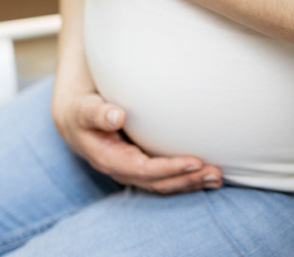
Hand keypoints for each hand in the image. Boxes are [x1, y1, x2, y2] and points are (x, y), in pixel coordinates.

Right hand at [52, 89, 222, 193]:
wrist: (76, 119)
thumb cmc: (83, 110)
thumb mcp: (85, 109)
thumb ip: (98, 113)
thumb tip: (116, 116)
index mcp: (109, 159)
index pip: (144, 169)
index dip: (170, 168)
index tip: (195, 161)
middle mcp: (123, 170)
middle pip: (159, 182)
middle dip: (187, 179)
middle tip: (215, 173)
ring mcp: (133, 171)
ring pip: (165, 184)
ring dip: (191, 182)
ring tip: (217, 178)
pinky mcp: (142, 166)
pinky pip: (166, 178)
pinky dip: (186, 178)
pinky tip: (206, 175)